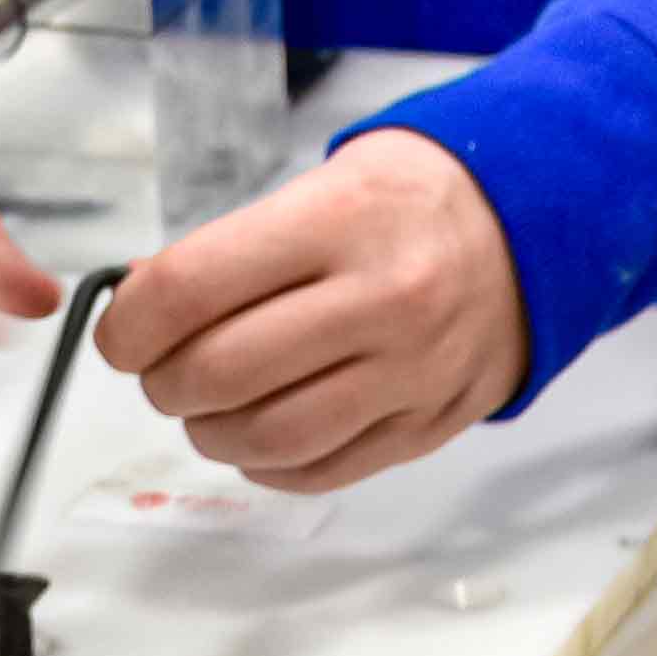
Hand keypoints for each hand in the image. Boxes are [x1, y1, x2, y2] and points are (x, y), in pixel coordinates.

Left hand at [95, 129, 527, 491]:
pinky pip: (320, 470)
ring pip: (268, 437)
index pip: (192, 288)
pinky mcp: (429, 426)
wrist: (533, 228)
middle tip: (160, 370)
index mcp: (342, 222)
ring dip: (208, 431)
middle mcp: (381, 300)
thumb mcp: (323, 184)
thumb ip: (234, 248)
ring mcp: (411, 372)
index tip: (123, 334)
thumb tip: (140, 307)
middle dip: (163, 381)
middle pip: (221, 372)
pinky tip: (257, 433)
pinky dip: (265, 464)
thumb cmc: (407, 201)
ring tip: (207, 406)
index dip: (131, 324)